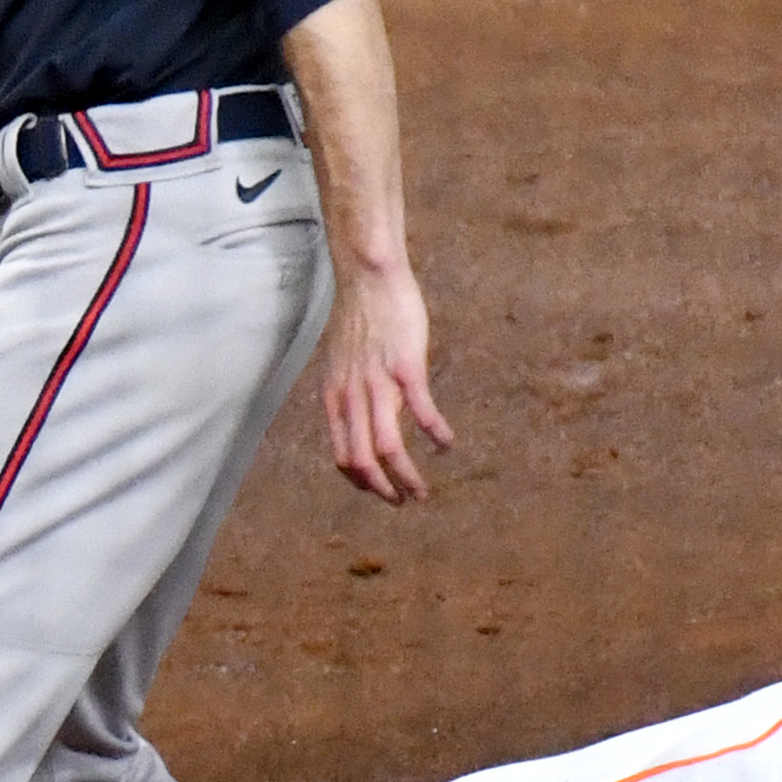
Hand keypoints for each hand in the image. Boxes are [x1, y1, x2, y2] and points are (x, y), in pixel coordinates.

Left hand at [319, 260, 454, 503]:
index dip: (360, 481)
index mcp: (334, 398)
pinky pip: (422, 413)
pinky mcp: (405, 369)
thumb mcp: (340, 362)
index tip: (379, 490)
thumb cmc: (358, 317)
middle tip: (404, 501)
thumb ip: (347, 392)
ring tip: (423, 491)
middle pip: (362, 462)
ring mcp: (377, 384)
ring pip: (387, 448)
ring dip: (407, 477)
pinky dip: (436, 435)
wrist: (368, 279)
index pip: (341, 455)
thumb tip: (356, 413)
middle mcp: (351, 397)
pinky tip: (447, 444)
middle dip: (383, 491)